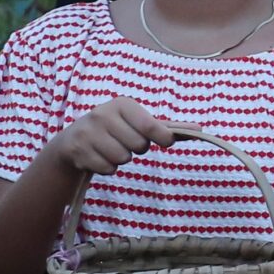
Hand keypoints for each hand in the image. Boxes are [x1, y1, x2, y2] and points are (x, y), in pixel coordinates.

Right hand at [45, 98, 178, 177]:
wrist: (74, 140)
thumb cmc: (117, 129)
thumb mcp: (138, 122)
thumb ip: (167, 127)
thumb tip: (200, 129)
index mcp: (122, 104)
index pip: (150, 125)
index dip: (164, 137)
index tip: (167, 142)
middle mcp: (103, 114)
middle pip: (139, 145)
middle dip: (138, 148)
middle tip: (127, 141)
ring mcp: (88, 132)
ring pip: (123, 158)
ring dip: (122, 159)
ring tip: (112, 148)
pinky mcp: (78, 150)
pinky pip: (108, 169)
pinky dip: (108, 168)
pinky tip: (99, 156)